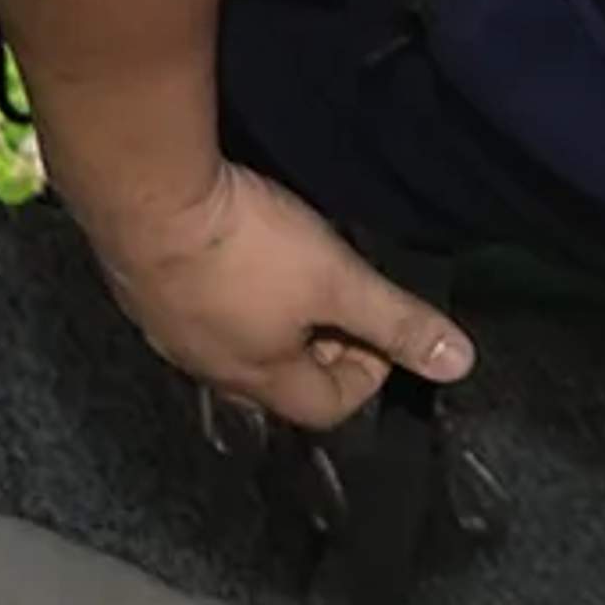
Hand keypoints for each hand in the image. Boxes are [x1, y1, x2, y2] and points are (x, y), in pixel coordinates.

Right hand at [86, 162, 474, 430]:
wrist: (146, 197)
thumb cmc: (246, 247)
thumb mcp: (340, 280)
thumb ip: (398, 321)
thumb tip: (458, 364)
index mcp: (260, 379)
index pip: (328, 408)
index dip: (369, 374)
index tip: (382, 328)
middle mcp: (210, 367)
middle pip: (279, 379)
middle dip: (323, 345)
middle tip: (344, 295)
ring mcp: (170, 331)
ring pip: (237, 342)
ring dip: (276, 318)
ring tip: (297, 268)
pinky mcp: (146, 291)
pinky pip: (200, 308)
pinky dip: (232, 292)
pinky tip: (240, 250)